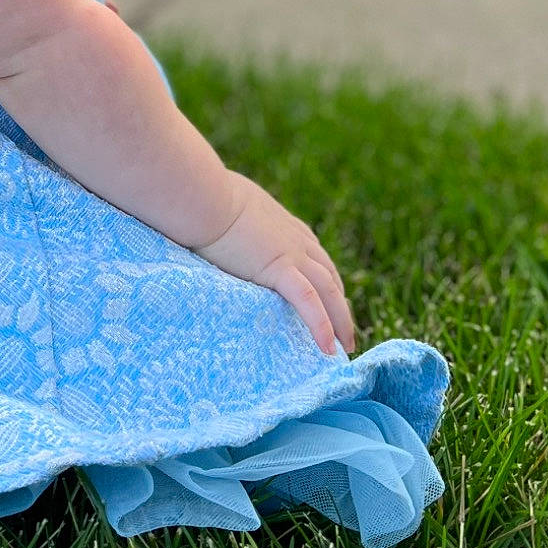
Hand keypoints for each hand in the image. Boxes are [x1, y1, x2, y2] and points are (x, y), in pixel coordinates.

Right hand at [190, 172, 355, 356]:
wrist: (203, 197)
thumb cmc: (204, 197)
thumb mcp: (229, 205)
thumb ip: (234, 219)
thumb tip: (216, 225)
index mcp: (282, 224)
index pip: (313, 253)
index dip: (323, 277)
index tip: (328, 298)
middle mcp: (295, 238)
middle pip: (329, 275)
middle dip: (339, 303)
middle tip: (344, 331)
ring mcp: (291, 254)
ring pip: (329, 291)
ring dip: (340, 320)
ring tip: (345, 346)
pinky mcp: (280, 269)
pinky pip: (308, 303)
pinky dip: (322, 326)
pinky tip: (328, 349)